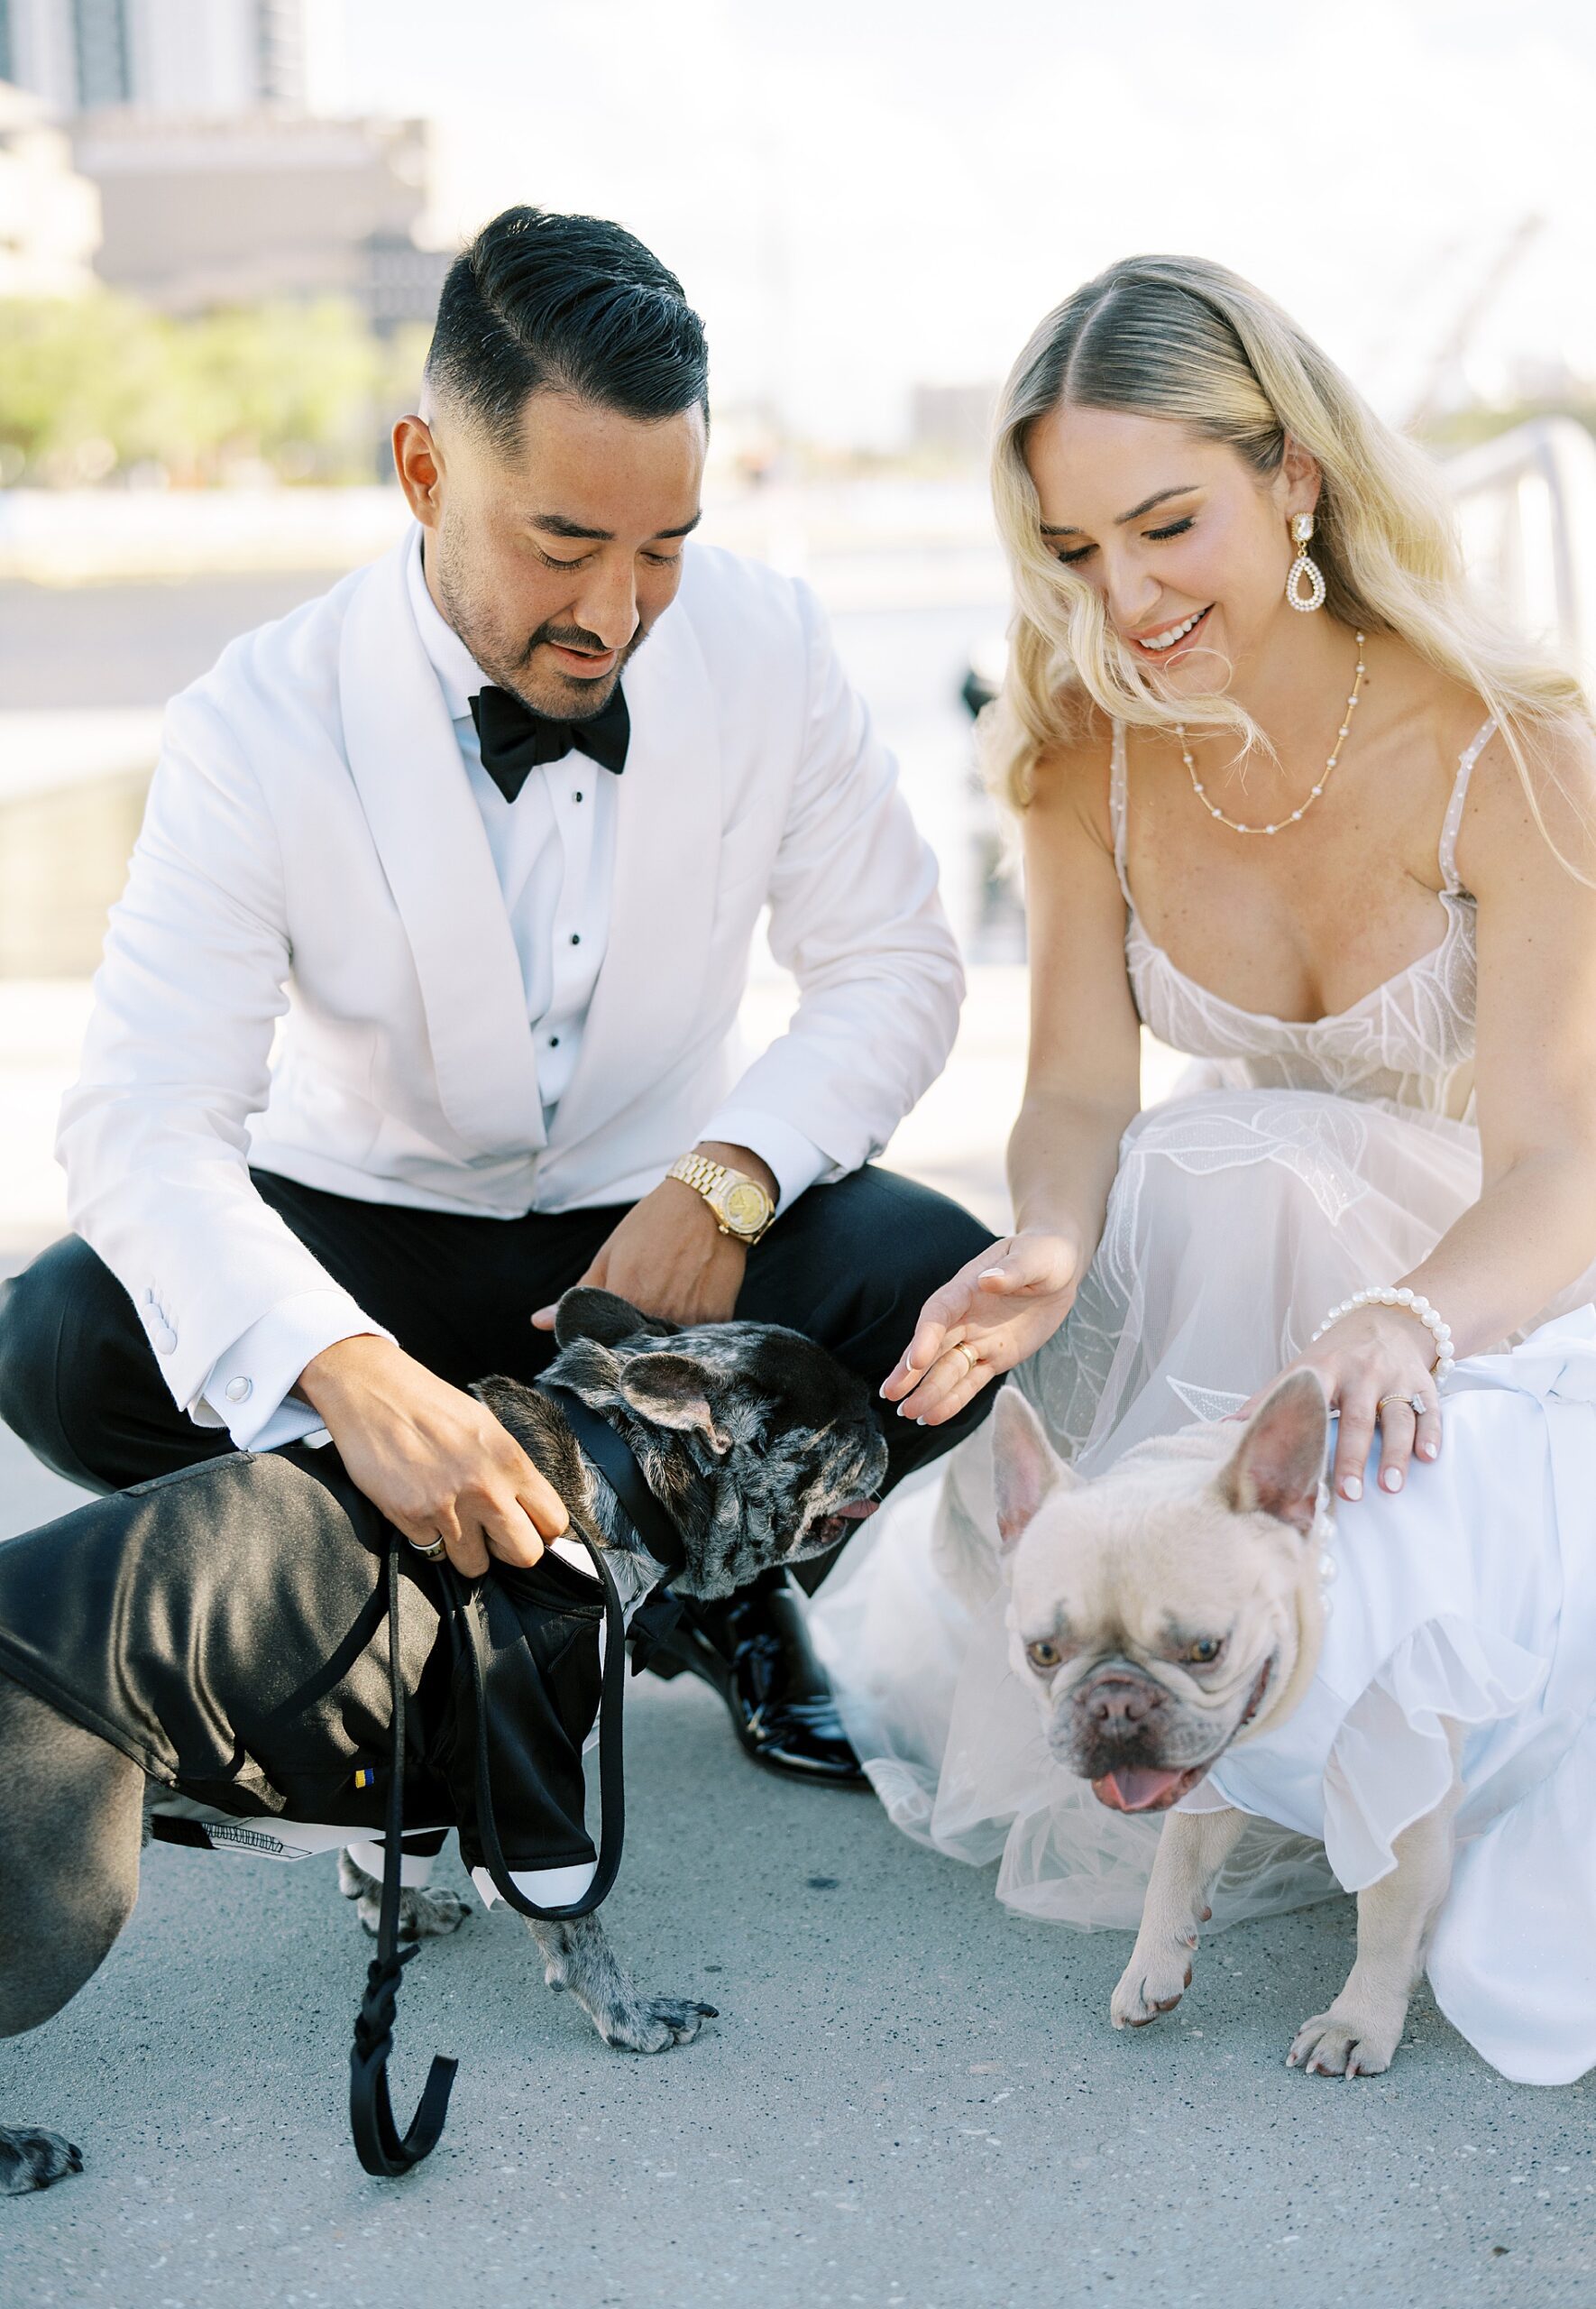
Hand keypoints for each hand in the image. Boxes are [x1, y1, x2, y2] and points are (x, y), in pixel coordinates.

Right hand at [296, 1334, 568, 1576]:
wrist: (372, 1391)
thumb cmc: (430, 1404)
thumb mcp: (486, 1428)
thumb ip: (510, 1469)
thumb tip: (528, 1508)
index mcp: (510, 1461)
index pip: (554, 1522)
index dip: (543, 1532)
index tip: (528, 1528)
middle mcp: (486, 1488)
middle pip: (524, 1556)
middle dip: (509, 1552)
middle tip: (493, 1537)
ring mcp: (448, 1507)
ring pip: (476, 1565)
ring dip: (467, 1552)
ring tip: (453, 1525)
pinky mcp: (411, 1518)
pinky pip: (433, 1553)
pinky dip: (429, 1540)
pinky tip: (422, 1511)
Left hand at [531, 1142, 773, 1332]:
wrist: (713, 1201)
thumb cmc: (655, 1222)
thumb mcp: (610, 1253)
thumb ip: (578, 1293)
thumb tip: (539, 1322)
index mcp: (626, 1299)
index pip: (603, 1344)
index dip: (602, 1343)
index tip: (605, 1334)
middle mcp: (659, 1315)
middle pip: (636, 1352)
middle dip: (631, 1345)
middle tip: (636, 1321)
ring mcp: (692, 1320)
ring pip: (668, 1350)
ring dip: (660, 1342)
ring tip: (665, 1309)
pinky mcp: (719, 1321)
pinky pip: (698, 1342)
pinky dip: (689, 1333)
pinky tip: (688, 1307)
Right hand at [879, 1231, 1081, 1426]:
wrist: (1060, 1269)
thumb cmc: (1044, 1254)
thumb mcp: (1034, 1257)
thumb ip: (1012, 1271)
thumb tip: (988, 1280)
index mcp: (967, 1287)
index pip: (939, 1313)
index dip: (925, 1336)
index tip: (915, 1360)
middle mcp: (965, 1316)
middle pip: (933, 1346)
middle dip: (911, 1370)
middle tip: (891, 1394)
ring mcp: (978, 1338)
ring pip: (948, 1369)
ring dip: (929, 1391)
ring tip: (910, 1413)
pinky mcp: (995, 1356)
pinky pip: (972, 1381)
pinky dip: (954, 1399)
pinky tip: (934, 1416)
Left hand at [1239, 1305, 1441, 1502]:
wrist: (1389, 1319)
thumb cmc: (1336, 1355)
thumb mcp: (1300, 1368)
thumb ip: (1268, 1398)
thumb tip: (1222, 1428)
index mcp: (1326, 1369)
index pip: (1315, 1403)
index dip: (1309, 1434)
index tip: (1304, 1468)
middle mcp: (1363, 1372)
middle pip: (1358, 1418)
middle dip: (1354, 1457)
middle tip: (1351, 1494)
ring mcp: (1396, 1377)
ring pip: (1398, 1417)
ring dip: (1396, 1453)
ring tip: (1391, 1486)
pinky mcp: (1423, 1383)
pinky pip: (1430, 1410)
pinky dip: (1431, 1434)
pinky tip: (1429, 1458)